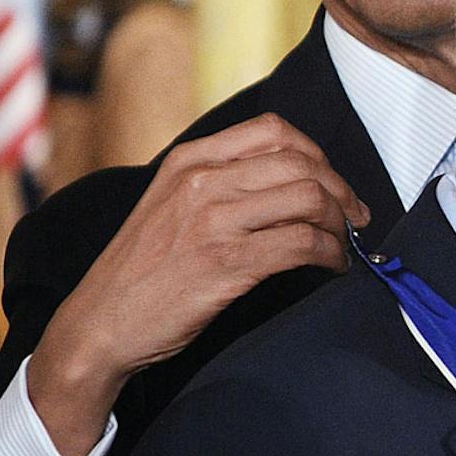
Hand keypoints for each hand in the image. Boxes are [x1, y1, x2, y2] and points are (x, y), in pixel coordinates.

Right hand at [28, 114, 369, 455]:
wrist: (100, 324)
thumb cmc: (142, 271)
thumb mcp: (169, 204)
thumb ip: (217, 183)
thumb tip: (287, 182)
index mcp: (190, 160)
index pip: (274, 131)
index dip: (318, 156)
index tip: (333, 184)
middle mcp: (202, 181)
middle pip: (302, 164)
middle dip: (341, 192)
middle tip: (356, 219)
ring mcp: (214, 220)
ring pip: (309, 199)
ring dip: (341, 224)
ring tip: (345, 246)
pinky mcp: (227, 263)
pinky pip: (302, 244)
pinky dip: (331, 254)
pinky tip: (333, 267)